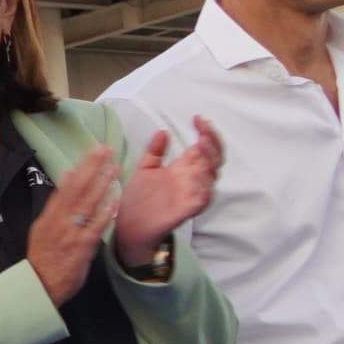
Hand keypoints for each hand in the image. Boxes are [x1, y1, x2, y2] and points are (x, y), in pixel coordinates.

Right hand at [24, 143, 121, 309]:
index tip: (94, 151)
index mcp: (49, 216)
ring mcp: (70, 233)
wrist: (39, 285)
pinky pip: (95, 228)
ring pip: (87, 204)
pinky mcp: (81, 247)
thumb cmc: (44, 257)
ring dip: (101, 185)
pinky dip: (104, 214)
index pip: (66, 185)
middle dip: (92, 168)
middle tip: (106, 150)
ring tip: (115, 168)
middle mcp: (59, 221)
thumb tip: (67, 179)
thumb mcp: (43, 228)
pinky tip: (115, 201)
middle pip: (76, 189)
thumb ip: (56, 205)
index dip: (81, 167)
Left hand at [114, 115, 222, 265]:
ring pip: (211, 178)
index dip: (206, 132)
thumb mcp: (145, 169)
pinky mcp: (187, 211)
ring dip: (209, 161)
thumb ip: (154, 151)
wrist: (128, 226)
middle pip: (215, 159)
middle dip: (212, 143)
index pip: (204, 147)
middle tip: (202, 132)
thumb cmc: (139, 199)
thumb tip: (162, 130)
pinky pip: (203, 199)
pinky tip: (198, 174)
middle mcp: (191, 180)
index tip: (196, 118)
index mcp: (183, 169)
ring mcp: (191, 195)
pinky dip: (204, 187)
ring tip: (200, 147)